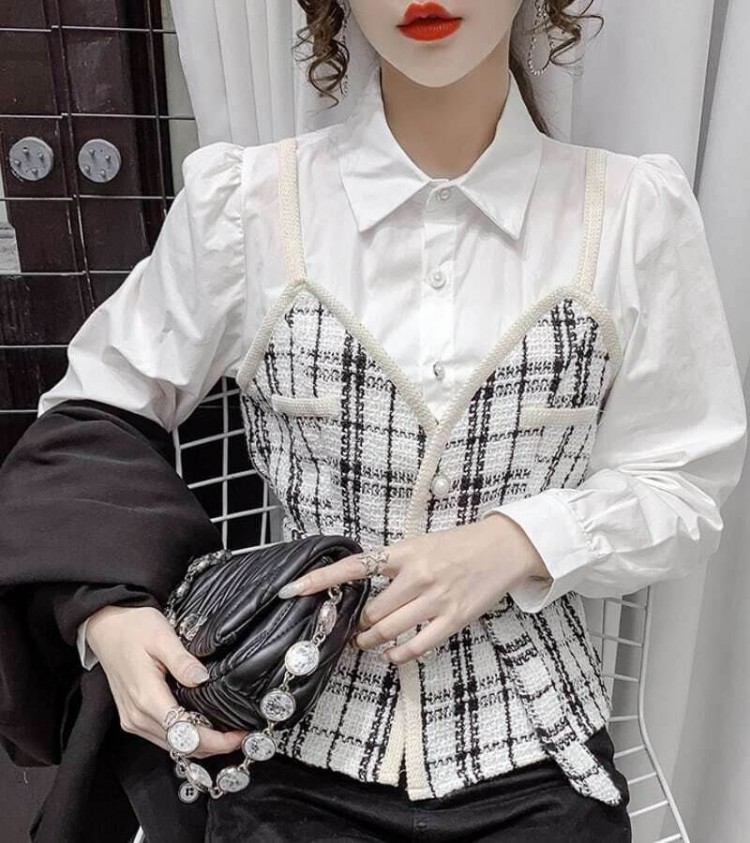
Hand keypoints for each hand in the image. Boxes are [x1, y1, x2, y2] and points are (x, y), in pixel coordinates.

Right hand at [86, 605, 245, 758]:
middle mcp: (138, 716)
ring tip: (227, 734)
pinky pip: (162, 737)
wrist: (105, 625)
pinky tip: (202, 728)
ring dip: (200, 745)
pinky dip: (185, 739)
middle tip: (240, 736)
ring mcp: (133, 719)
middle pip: (181, 746)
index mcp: (147, 698)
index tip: (239, 736)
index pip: (186, 734)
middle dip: (214, 746)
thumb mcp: (162, 636)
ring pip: (172, 746)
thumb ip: (182, 661)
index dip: (216, 741)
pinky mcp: (132, 717)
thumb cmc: (133, 627)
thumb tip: (202, 679)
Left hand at [276, 514, 550, 664]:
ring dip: (371, 641)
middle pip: (371, 610)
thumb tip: (362, 581)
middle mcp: (417, 575)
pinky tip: (391, 654)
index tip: (294, 589)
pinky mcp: (453, 619)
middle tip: (351, 628)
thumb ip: (393, 562)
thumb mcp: (422, 544)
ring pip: (388, 630)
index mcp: (405, 552)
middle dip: (358, 624)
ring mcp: (436, 599)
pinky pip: (417, 645)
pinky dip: (398, 654)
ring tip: (366, 642)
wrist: (503, 548)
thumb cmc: (459, 545)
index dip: (321, 578)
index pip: (354, 566)